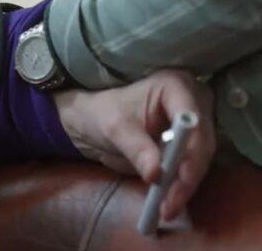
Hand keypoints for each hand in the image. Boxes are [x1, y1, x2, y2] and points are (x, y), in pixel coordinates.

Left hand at [53, 70, 215, 220]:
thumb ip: (136, 149)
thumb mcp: (115, 128)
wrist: (92, 121)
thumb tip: (156, 175)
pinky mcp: (190, 142)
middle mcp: (193, 101)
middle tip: (171, 202)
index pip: (191, 119)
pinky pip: (193, 165)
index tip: (180, 177)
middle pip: (202, 142)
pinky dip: (182, 184)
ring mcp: (195, 122)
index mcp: (175, 85)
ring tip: (167, 208)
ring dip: (186, 184)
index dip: (189, 150)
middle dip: (189, 174)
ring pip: (201, 158)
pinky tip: (170, 202)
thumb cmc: (102, 114)